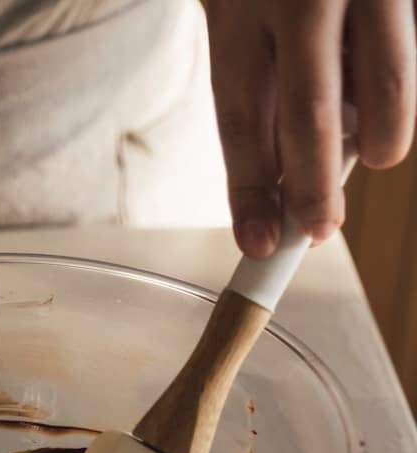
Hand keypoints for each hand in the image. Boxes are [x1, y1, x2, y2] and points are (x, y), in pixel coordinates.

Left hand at [207, 0, 416, 256]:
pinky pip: (405, 41)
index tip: (258, 244)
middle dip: (314, 184)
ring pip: (385, 72)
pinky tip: (386, 104)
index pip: (241, 116)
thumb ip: (261, 81)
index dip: (250, 189)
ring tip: (375, 155)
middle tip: (318, 230)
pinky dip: (397, 83)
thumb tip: (278, 176)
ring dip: (384, 130)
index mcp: (237, 4)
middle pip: (307, 107)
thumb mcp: (236, 6)